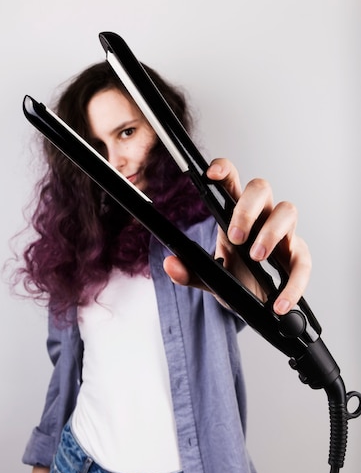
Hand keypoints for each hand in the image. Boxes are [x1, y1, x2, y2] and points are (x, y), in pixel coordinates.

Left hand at [163, 158, 310, 314]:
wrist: (253, 302)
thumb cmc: (233, 275)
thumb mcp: (208, 276)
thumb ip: (189, 271)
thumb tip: (170, 264)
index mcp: (233, 213)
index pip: (231, 180)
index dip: (224, 170)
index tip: (211, 175)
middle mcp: (261, 215)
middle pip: (260, 188)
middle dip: (247, 209)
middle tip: (235, 237)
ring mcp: (282, 232)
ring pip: (287, 211)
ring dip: (271, 233)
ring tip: (256, 257)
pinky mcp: (297, 255)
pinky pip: (302, 261)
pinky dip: (293, 283)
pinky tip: (280, 302)